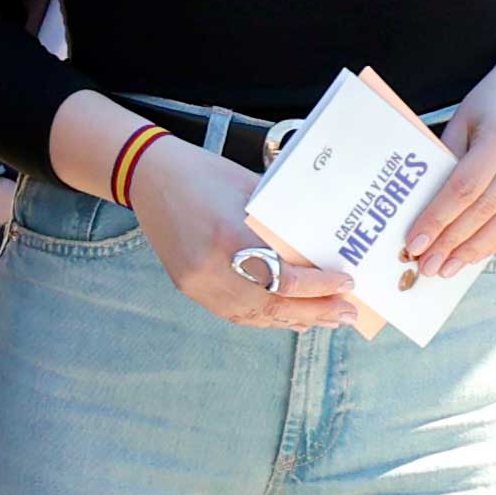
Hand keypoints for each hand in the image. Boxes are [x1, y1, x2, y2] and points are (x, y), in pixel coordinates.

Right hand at [128, 138, 370, 332]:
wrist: (149, 176)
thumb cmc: (204, 174)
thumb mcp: (251, 190)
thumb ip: (280, 222)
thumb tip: (321, 246)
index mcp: (229, 239)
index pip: (283, 278)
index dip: (319, 287)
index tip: (346, 283)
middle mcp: (211, 269)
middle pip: (272, 306)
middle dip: (314, 313)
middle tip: (345, 315)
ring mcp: (196, 283)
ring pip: (253, 316)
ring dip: (291, 321)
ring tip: (322, 320)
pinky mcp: (188, 286)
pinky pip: (233, 313)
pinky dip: (264, 318)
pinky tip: (286, 318)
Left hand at [403, 74, 495, 285]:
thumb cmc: (495, 101)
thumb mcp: (463, 119)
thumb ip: (447, 160)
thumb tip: (424, 214)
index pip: (464, 188)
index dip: (438, 220)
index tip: (415, 245)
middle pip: (487, 210)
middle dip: (453, 243)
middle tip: (428, 267)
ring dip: (477, 250)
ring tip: (450, 267)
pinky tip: (481, 252)